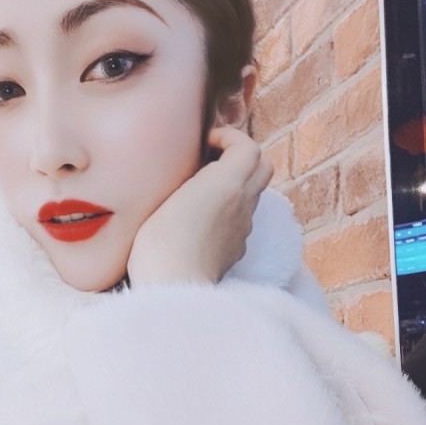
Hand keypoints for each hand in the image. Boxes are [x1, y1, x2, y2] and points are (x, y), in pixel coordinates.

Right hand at [127, 126, 272, 285]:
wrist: (174, 288)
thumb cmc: (162, 240)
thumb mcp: (165, 195)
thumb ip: (186, 176)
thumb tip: (194, 173)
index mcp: (228, 183)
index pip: (248, 146)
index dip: (228, 136)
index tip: (203, 141)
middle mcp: (243, 203)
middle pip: (262, 167)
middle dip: (240, 156)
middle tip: (210, 159)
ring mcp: (242, 229)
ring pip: (251, 195)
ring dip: (233, 185)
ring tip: (201, 189)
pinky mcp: (235, 250)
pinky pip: (240, 221)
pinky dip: (228, 211)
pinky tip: (200, 220)